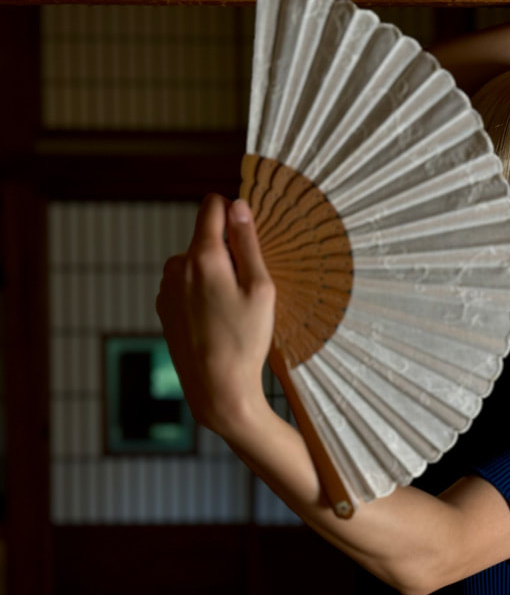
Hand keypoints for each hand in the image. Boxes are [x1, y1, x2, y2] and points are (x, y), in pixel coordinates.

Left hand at [156, 195, 275, 434]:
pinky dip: (202, 293)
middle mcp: (176, 267)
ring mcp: (166, 288)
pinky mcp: (163, 308)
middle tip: (248, 288)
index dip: (233, 211)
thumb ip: (248, 243)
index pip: (212, 206)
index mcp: (203, 257)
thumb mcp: (260, 288)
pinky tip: (216, 321)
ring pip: (195, 262)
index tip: (249, 233)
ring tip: (232, 309)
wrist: (216, 388)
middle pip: (205, 237)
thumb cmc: (246, 340)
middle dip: (227, 252)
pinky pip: (186, 285)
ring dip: (214, 274)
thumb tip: (238, 205)